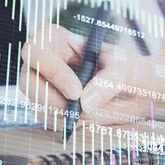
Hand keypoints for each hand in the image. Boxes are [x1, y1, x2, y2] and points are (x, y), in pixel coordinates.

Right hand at [20, 24, 145, 127]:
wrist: (136, 92)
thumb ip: (108, 80)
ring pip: (39, 106)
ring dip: (66, 115)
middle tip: (78, 111)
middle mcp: (45, 63)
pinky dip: (70, 124)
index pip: (36, 50)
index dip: (51, 70)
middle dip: (52, 100)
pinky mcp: (51, 109)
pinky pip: (50, 121)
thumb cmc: (127, 69)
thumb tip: (85, 102)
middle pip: (28, 82)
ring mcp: (44, 87)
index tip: (76, 91)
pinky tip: (90, 116)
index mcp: (56, 41)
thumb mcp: (125, 67)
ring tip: (95, 110)